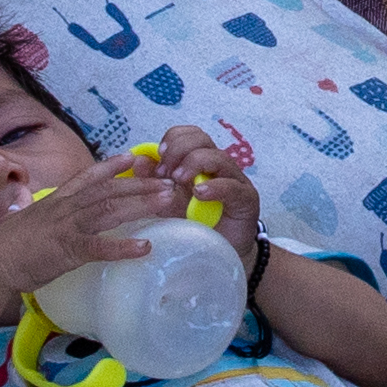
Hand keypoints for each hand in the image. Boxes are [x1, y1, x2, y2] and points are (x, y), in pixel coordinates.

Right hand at [0, 146, 218, 297]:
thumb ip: (34, 213)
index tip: (132, 157)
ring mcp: (68, 227)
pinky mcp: (68, 250)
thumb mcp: (25, 222)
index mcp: (56, 201)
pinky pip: (101, 247)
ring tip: (167, 203)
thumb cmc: (5, 246)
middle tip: (168, 183)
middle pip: (109, 191)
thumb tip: (27, 205)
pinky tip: (145, 246)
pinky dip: (124, 247)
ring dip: (141, 206)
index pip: (87, 177)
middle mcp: (65, 208)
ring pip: (110, 210)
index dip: (111, 166)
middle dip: (140, 185)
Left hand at [155, 124, 267, 257]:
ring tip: (178, 181)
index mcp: (202, 161)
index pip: (191, 134)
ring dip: (194, 164)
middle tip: (166, 173)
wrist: (221, 253)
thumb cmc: (197, 224)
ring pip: (218, 157)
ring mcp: (236, 181)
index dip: (174, 139)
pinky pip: (232, 186)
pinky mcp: (247, 199)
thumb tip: (139, 160)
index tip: (159, 156)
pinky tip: (199, 193)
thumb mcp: (169, 202)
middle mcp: (220, 166)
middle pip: (203, 139)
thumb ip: (155, 183)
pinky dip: (215, 186)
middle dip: (180, 149)